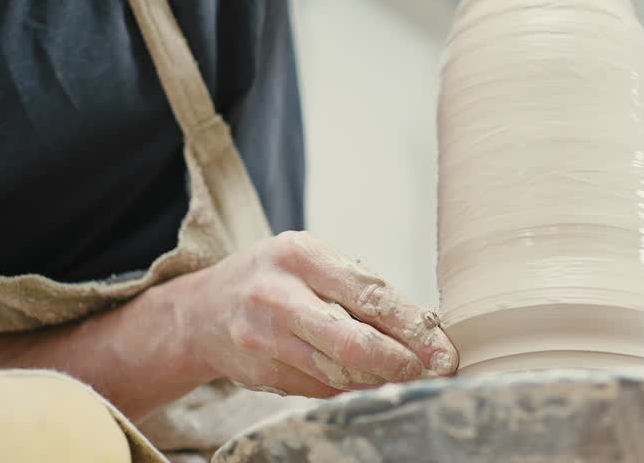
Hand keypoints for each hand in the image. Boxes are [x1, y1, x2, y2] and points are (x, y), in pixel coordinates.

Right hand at [181, 231, 457, 397]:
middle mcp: (278, 298)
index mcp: (299, 256)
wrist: (201, 312)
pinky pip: (321, 388)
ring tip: (413, 377)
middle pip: (351, 343)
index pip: (367, 294)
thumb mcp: (308, 258)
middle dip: (400, 362)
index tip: (441, 346)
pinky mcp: (263, 375)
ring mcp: (266, 341)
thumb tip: (419, 325)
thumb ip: (356, 284)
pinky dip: (353, 387)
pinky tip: (374, 382)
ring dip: (382, 380)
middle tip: (435, 371)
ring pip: (339, 373)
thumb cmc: (272, 278)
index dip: (410, 326)